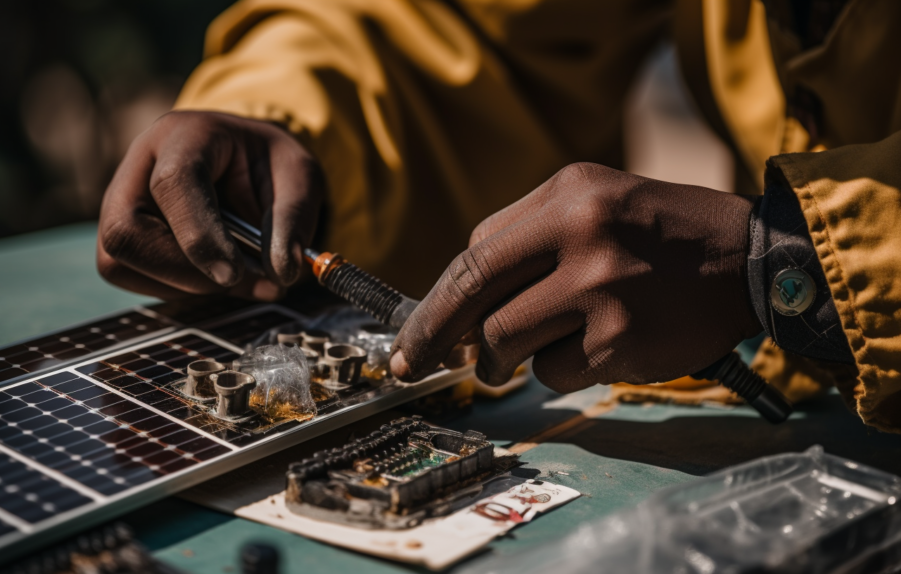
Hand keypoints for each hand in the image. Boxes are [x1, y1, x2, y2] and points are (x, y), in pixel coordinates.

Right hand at [97, 110, 323, 299]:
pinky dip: (174, 287)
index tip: (233, 273)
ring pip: (121, 260)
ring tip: (233, 275)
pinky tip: (208, 273)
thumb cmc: (267, 165)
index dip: (199, 235)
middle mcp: (139, 163)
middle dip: (183, 270)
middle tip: (236, 279)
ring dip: (183, 283)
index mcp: (185, 136)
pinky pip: (128, 274)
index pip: (173, 184)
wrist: (242, 162)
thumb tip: (282, 271)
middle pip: (126, 231)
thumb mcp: (300, 177)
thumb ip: (294, 218)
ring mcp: (119, 199)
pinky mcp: (118, 234)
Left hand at [390, 163, 761, 391]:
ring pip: (508, 344)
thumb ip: (524, 243)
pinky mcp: (623, 340)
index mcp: (567, 195)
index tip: (412, 333)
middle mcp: (581, 235)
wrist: (752, 258)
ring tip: (527, 353)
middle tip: (409, 367)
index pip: (473, 253)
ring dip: (503, 361)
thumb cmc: (659, 233)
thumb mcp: (593, 203)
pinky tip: (597, 347)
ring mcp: (602, 290)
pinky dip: (562, 369)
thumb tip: (457, 311)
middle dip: (432, 338)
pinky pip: (555, 372)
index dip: (435, 301)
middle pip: (474, 298)